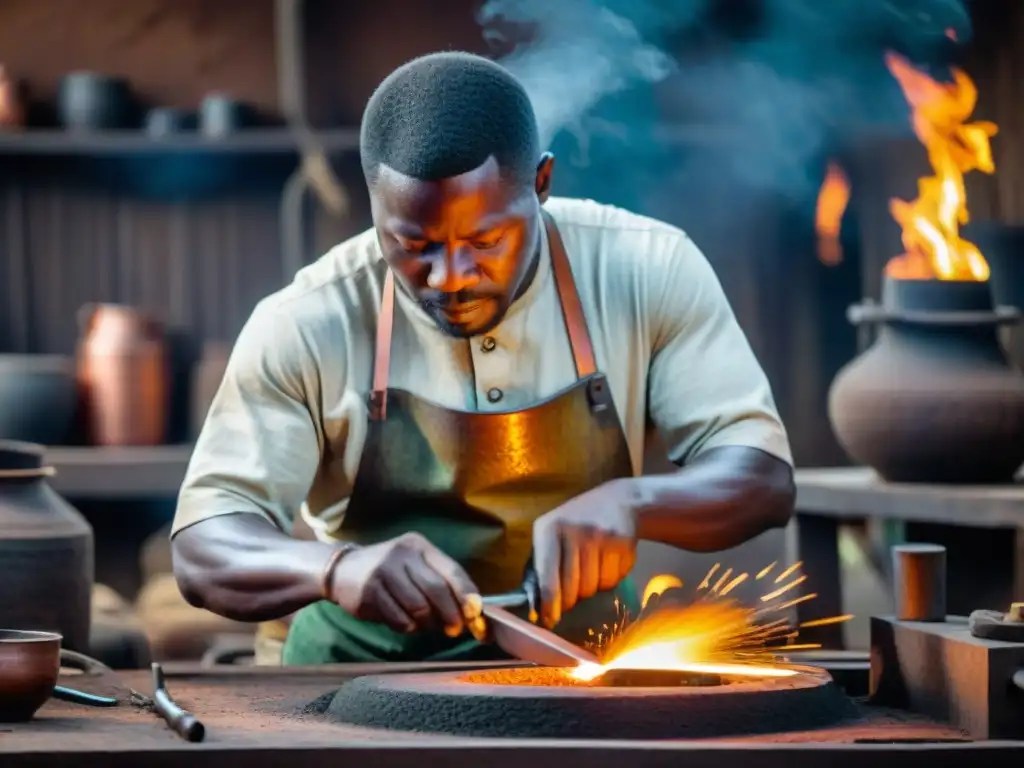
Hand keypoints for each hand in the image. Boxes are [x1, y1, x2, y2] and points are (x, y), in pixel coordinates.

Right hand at [329, 533, 482, 636]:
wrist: (342, 570)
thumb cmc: (390, 571)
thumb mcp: (415, 565)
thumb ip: (441, 583)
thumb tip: (471, 613)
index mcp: (419, 546)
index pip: (452, 570)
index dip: (467, 595)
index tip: (476, 615)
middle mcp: (402, 554)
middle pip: (437, 590)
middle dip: (450, 614)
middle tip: (454, 629)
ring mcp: (383, 572)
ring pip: (418, 608)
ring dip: (428, 624)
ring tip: (427, 625)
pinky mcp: (369, 593)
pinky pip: (399, 619)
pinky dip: (408, 627)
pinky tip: (406, 622)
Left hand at [532, 479, 637, 627]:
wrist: (619, 500)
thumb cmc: (577, 523)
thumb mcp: (552, 533)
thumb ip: (541, 564)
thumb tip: (535, 604)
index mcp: (548, 529)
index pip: (547, 579)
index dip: (549, 605)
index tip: (549, 620)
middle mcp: (573, 532)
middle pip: (573, 590)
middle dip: (571, 600)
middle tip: (572, 596)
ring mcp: (599, 536)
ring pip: (593, 587)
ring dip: (592, 587)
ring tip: (592, 567)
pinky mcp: (621, 542)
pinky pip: (613, 580)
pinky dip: (610, 578)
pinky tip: (608, 560)